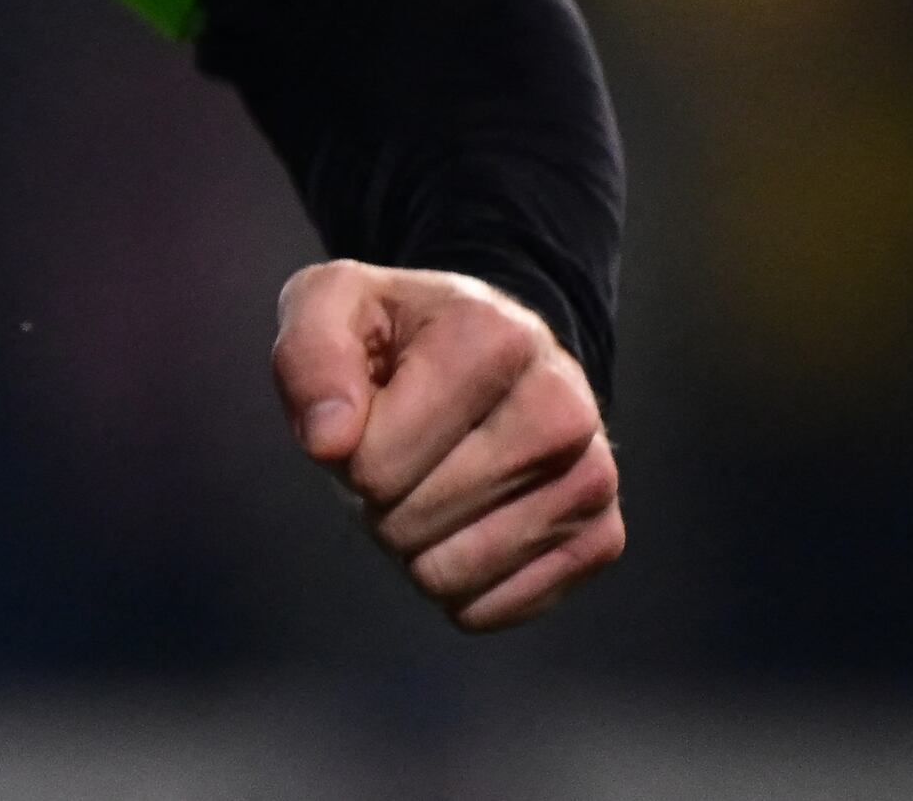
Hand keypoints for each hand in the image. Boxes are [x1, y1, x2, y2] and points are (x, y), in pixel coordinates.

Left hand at [272, 261, 623, 629]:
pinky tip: (465, 526)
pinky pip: (495, 608)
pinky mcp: (602, 538)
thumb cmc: (397, 336)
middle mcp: (564, 407)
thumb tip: (328, 442)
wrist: (487, 355)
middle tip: (396, 457)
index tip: (366, 415)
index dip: (346, 454)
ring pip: (453, 574)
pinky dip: (459, 585)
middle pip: (413, 521)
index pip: (377, 462)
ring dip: (415, 545)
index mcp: (496, 338)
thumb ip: (310, 356)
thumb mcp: (330, 305)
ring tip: (429, 485)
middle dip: (378, 502)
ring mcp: (592, 477)